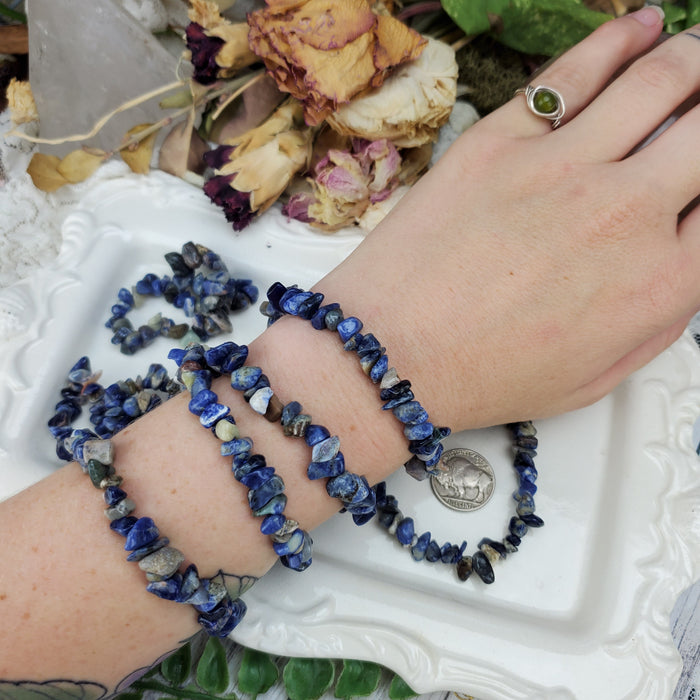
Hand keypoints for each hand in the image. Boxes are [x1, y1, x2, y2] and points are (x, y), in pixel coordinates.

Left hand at [315, 8, 699, 428]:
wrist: (390, 355)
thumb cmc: (482, 373)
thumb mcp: (595, 374)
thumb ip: (658, 315)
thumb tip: (685, 260)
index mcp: (657, 282)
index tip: (699, 180)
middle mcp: (623, 216)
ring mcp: (560, 169)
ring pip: (658, 81)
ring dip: (692, 58)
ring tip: (697, 51)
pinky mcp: (500, 142)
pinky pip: (575, 73)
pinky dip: (618, 41)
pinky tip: (641, 29)